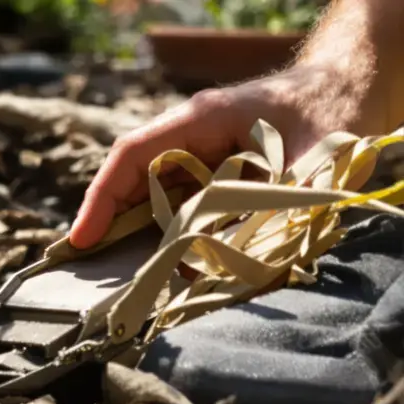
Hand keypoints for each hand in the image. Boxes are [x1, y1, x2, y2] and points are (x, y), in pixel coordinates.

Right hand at [68, 65, 370, 249]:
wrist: (349, 94)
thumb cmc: (329, 115)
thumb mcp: (306, 163)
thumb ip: (267, 209)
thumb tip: (226, 260)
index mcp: (200, 119)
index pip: (132, 155)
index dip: (102, 198)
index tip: (83, 239)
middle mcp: (189, 138)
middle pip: (133, 182)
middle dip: (112, 226)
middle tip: (95, 272)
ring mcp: (199, 158)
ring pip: (155, 200)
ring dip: (144, 237)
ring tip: (133, 279)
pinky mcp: (213, 179)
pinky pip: (181, 210)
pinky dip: (175, 238)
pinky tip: (179, 268)